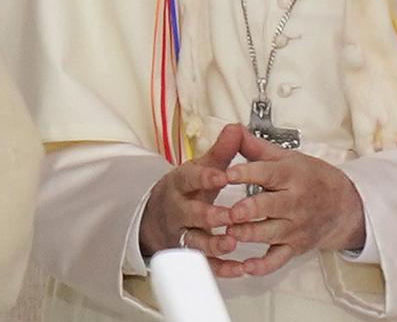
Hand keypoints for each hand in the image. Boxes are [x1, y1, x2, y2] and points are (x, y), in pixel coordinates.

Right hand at [138, 123, 243, 258]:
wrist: (157, 218)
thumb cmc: (187, 190)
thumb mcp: (200, 168)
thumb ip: (220, 151)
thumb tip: (236, 128)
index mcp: (180, 185)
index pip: (189, 179)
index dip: (204, 177)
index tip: (221, 175)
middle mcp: (178, 211)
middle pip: (190, 215)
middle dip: (209, 216)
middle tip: (229, 215)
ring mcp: (183, 234)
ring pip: (194, 242)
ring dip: (213, 245)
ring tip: (231, 243)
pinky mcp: (190, 255)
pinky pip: (205, 265)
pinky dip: (221, 269)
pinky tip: (239, 268)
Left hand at [221, 130, 366, 277]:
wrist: (343, 206)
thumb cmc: (311, 178)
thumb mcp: (288, 158)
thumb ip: (257, 148)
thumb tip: (233, 130)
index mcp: (291, 176)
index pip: (267, 173)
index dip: (246, 174)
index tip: (226, 174)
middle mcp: (294, 202)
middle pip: (268, 206)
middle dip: (247, 210)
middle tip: (228, 212)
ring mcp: (294, 227)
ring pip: (269, 233)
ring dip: (248, 235)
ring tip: (227, 234)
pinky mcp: (294, 247)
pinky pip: (277, 260)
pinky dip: (262, 266)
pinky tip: (245, 267)